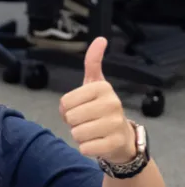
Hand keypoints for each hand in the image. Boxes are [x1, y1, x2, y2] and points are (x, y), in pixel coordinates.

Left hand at [59, 37, 135, 163]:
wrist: (121, 137)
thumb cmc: (101, 109)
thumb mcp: (96, 84)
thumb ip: (93, 63)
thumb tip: (100, 39)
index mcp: (102, 87)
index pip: (64, 102)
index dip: (67, 109)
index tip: (82, 108)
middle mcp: (112, 103)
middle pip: (70, 118)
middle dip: (74, 123)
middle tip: (87, 121)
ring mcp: (115, 123)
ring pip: (76, 133)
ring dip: (79, 136)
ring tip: (92, 131)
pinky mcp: (115, 143)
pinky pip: (84, 148)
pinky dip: (86, 148)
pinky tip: (97, 143)